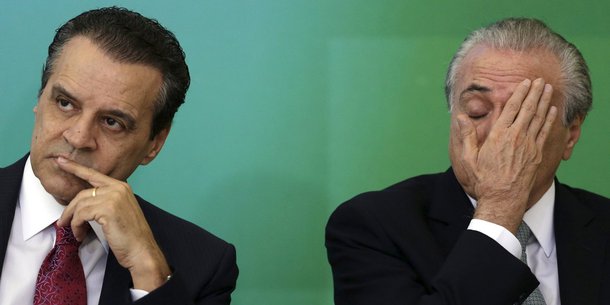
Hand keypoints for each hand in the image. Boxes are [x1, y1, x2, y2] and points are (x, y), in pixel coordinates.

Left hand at [56, 156, 170, 291]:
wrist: (141, 249)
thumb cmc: (130, 236)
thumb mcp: (118, 212)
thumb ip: (105, 202)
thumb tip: (82, 204)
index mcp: (121, 187)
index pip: (94, 174)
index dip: (75, 168)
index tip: (61, 161)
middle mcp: (118, 188)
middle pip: (82, 193)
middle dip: (69, 209)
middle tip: (63, 222)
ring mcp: (113, 197)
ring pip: (80, 205)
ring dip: (73, 221)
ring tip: (76, 232)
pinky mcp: (107, 209)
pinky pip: (81, 215)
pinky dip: (77, 226)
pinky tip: (81, 234)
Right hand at [453, 78, 557, 232]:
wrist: (503, 198)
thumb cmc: (484, 179)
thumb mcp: (468, 158)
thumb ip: (466, 135)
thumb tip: (460, 117)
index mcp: (498, 135)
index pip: (511, 108)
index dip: (519, 93)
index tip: (524, 83)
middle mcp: (515, 137)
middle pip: (528, 109)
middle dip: (534, 92)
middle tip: (539, 80)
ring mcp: (528, 145)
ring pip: (539, 118)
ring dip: (544, 102)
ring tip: (548, 89)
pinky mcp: (536, 154)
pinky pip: (545, 132)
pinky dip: (550, 119)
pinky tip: (553, 110)